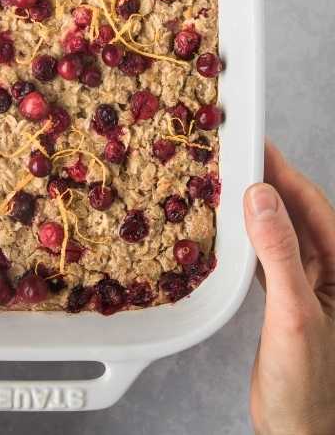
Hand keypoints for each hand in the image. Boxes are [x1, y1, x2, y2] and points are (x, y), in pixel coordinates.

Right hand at [244, 141, 334, 434]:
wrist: (299, 432)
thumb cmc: (308, 386)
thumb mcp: (294, 315)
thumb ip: (280, 254)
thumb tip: (262, 196)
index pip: (313, 205)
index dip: (283, 170)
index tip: (253, 141)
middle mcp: (331, 273)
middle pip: (296, 212)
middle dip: (266, 180)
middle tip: (230, 150)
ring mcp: (309, 287)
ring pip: (279, 231)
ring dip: (253, 207)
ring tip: (223, 178)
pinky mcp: (287, 301)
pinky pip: (266, 255)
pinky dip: (245, 236)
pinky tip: (225, 226)